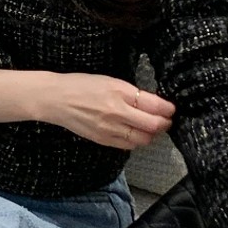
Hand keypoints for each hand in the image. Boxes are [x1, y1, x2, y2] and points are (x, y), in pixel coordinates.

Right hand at [45, 74, 174, 149]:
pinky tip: (134, 133)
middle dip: (164, 124)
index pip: (154, 105)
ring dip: (151, 134)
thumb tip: (154, 103)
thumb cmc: (81, 85)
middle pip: (153, 126)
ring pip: (142, 139)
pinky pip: (128, 145)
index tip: (171, 109)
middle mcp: (117, 112)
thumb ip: (132, 93)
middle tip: (166, 120)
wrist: (56, 99)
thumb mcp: (110, 81)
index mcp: (120, 93)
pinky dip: (136, 140)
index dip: (168, 109)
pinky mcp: (103, 140)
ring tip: (150, 127)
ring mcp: (110, 129)